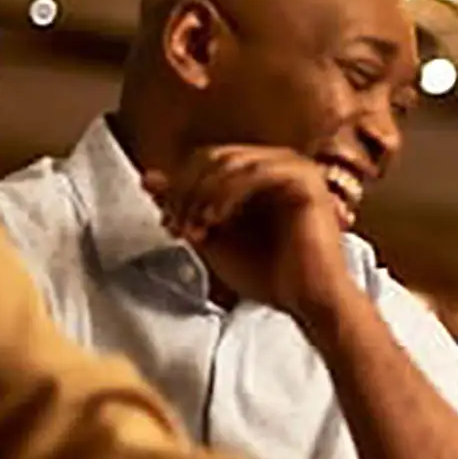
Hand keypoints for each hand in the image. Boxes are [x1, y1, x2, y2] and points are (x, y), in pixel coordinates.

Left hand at [142, 145, 352, 319]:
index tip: (169, 223)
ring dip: (203, 195)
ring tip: (196, 229)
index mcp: (260, 174)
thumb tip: (149, 179)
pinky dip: (227, 195)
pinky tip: (215, 220)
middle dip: (187, 192)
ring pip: (231, 162)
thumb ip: (185, 206)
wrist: (308, 301)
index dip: (180, 188)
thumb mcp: (213, 237)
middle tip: (178, 227)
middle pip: (214, 156)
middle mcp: (279, 163)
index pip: (206, 161)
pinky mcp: (305, 181)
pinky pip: (255, 173)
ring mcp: (295, 169)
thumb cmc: (269, 275)